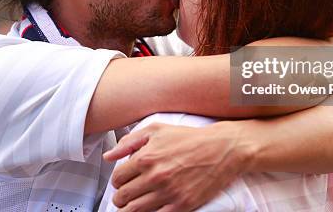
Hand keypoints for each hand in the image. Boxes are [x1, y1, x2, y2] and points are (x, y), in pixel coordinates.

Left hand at [103, 122, 247, 211]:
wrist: (222, 149)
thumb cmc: (190, 138)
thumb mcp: (157, 130)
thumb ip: (130, 142)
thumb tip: (109, 156)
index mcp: (146, 157)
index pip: (117, 179)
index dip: (117, 182)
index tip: (122, 182)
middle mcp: (155, 176)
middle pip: (123, 198)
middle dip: (120, 198)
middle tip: (125, 196)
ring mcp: (169, 193)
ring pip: (135, 211)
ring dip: (130, 210)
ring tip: (134, 205)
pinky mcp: (182, 205)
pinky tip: (150, 209)